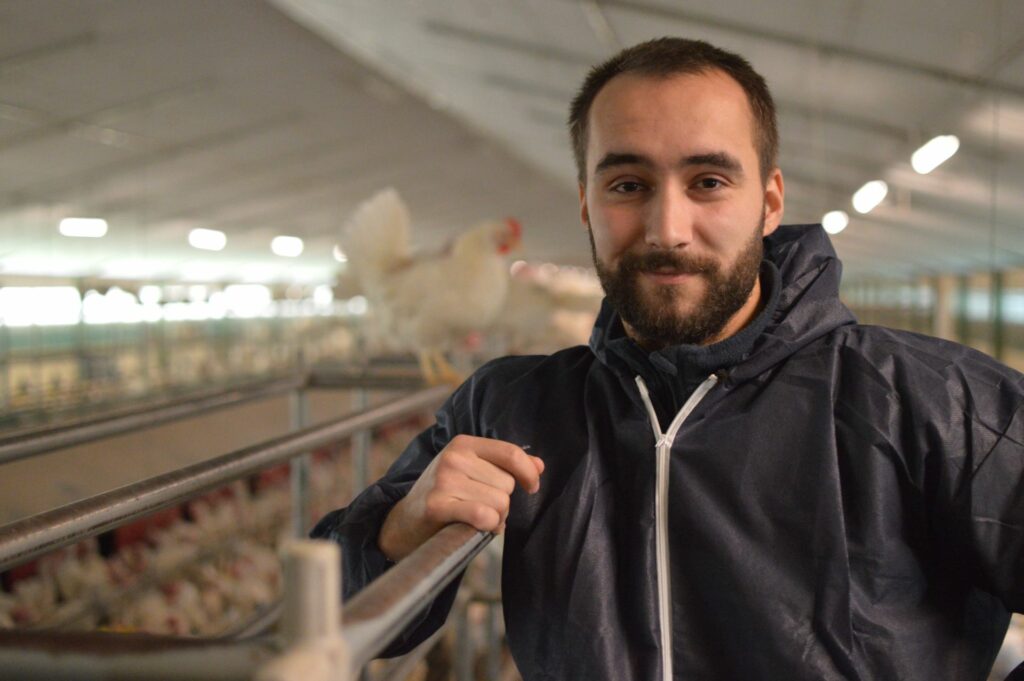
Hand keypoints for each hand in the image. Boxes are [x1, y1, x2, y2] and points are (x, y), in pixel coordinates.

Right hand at [377, 435, 544, 560]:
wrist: (403, 521)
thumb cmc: (443, 496)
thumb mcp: (471, 471)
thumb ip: (504, 466)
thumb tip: (539, 465)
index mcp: (463, 444)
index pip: (510, 453)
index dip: (527, 473)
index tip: (531, 487)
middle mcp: (453, 457)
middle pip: (507, 484)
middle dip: (503, 503)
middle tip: (483, 509)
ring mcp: (444, 480)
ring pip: (499, 503)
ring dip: (496, 518)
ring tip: (476, 518)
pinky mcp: (437, 505)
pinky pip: (483, 516)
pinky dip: (488, 526)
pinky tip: (477, 527)